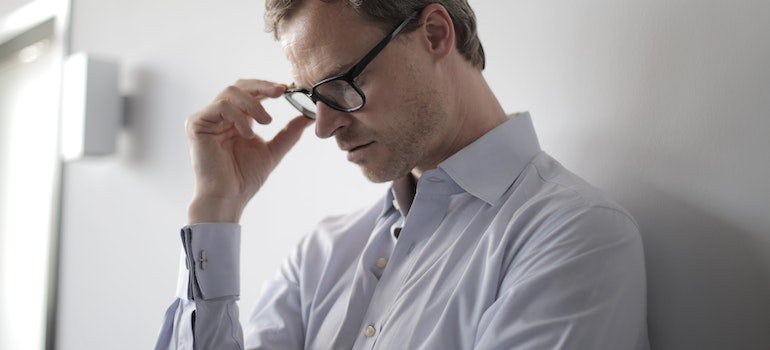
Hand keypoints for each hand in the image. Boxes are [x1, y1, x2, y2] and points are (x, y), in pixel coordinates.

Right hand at [186, 79, 312, 223]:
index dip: (267, 87)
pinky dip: (238, 116)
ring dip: (253, 104)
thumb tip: (309, 117)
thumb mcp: (273, 150)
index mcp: (237, 120)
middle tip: (281, 92)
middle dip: (262, 86)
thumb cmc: (245, 178)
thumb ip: (289, 133)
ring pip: (230, 92)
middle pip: (239, 86)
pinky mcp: (196, 124)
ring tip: (266, 123)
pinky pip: (220, 106)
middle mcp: (220, 116)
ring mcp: (207, 118)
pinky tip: (247, 133)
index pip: (250, 93)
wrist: (229, 197)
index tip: (287, 88)